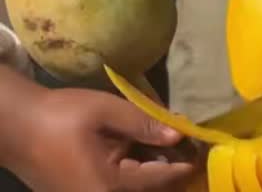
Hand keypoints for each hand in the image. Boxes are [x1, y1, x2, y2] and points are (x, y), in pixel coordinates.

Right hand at [8, 88, 198, 191]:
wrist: (14, 125)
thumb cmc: (58, 116)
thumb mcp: (105, 112)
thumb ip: (144, 124)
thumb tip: (178, 134)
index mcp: (110, 187)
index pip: (162, 178)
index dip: (187, 162)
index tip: (207, 146)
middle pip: (152, 186)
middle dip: (173, 164)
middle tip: (192, 142)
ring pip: (138, 184)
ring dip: (155, 166)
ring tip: (174, 142)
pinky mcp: (84, 191)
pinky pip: (121, 183)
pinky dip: (137, 167)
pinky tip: (148, 146)